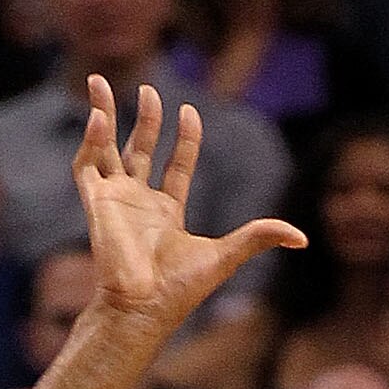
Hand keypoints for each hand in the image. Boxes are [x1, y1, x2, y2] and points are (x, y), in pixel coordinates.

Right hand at [72, 77, 303, 332]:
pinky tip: (99, 115)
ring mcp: (116, 201)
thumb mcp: (227, 256)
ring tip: (98, 80)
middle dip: (145, 119)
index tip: (190, 112)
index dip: (184, 138)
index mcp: (168, 213)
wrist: (142, 309)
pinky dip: (90, 139)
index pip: (176, 165)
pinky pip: (86, 164)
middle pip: (139, 149)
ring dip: (102, 114)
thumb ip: (259, 238)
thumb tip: (302, 238)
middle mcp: (140, 203)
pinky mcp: (96, 204)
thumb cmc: (179, 290)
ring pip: (105, 148)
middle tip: (149, 91)